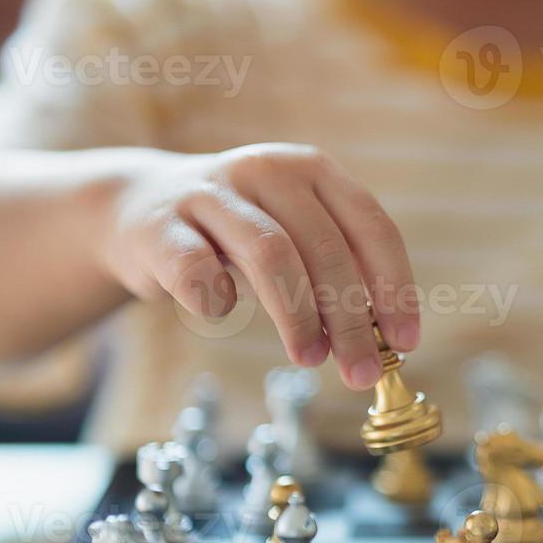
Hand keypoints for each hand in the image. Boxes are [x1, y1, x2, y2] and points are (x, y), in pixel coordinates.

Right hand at [97, 144, 416, 389]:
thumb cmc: (236, 236)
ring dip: (299, 318)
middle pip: (326, 249)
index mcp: (312, 170)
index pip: (372, 227)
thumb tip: (384, 342)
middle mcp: (266, 170)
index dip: (395, 288)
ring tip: (310, 358)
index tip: (405, 342)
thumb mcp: (295, 237)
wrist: (137, 209)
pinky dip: (218, 301)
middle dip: (352, 320)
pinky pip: (199, 272)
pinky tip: (220, 311)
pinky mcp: (160, 225)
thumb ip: (337, 274)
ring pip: (272, 256)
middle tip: (360, 371)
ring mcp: (210, 192)